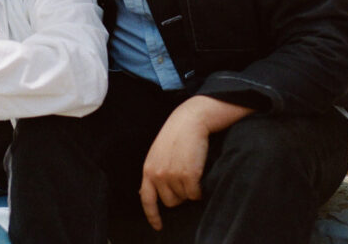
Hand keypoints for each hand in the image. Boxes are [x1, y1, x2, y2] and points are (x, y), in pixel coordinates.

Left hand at [138, 96, 253, 230]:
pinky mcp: (188, 176)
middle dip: (179, 195)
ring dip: (190, 189)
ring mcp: (172, 176)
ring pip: (185, 198)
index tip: (158, 226)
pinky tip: (199, 172)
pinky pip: (196, 194)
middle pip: (170, 202)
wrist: (190, 120)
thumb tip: (148, 193)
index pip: (146, 199)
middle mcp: (158, 175)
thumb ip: (155, 172)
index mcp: (148, 169)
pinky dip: (200, 188)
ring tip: (191, 168)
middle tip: (185, 177)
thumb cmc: (176, 135)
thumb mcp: (158, 153)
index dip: (152, 215)